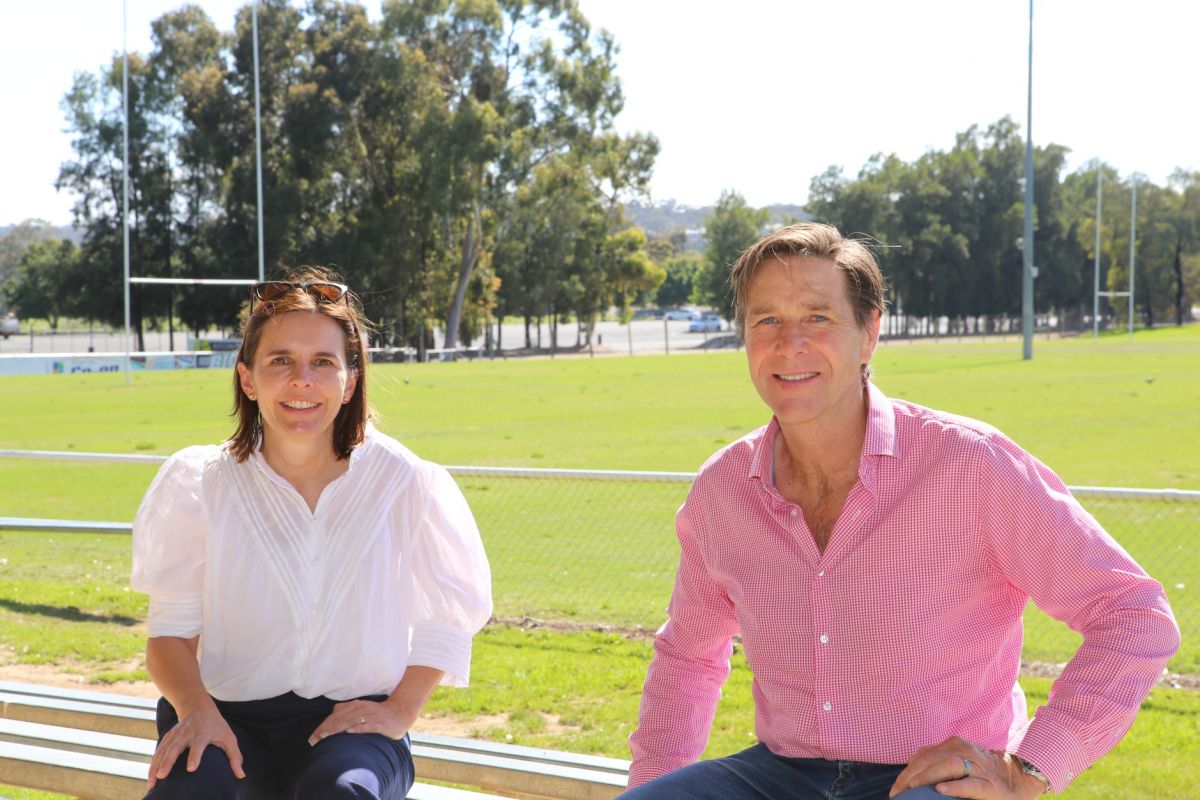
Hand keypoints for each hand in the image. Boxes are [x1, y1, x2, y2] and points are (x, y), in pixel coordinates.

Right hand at [147, 702, 243, 787]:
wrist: (197, 706)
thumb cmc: (216, 725)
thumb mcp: (228, 737)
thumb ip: (235, 757)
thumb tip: (241, 776)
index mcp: (203, 734)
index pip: (198, 746)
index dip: (195, 756)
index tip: (191, 768)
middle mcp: (186, 734)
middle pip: (175, 748)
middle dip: (168, 762)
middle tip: (162, 776)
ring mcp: (175, 735)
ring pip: (163, 750)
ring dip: (156, 766)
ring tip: (152, 782)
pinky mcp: (167, 737)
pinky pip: (158, 751)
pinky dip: (153, 763)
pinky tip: (150, 777)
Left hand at [307, 697, 418, 745]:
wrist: (401, 713)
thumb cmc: (378, 713)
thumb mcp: (362, 709)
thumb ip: (348, 710)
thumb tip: (333, 712)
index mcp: (356, 705)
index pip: (336, 716)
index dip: (323, 726)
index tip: (313, 737)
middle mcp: (362, 708)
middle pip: (341, 719)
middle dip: (327, 729)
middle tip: (315, 739)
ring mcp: (372, 716)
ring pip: (352, 721)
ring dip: (338, 728)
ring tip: (326, 736)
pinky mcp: (381, 724)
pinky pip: (368, 726)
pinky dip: (359, 728)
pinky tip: (349, 732)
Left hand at [888, 736, 1046, 798]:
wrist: (1020, 775)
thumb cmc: (983, 770)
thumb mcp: (959, 760)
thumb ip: (938, 761)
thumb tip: (911, 773)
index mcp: (953, 745)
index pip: (924, 755)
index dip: (907, 771)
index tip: (895, 788)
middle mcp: (964, 751)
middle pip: (931, 760)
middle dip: (911, 776)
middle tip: (898, 792)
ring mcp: (978, 767)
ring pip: (948, 767)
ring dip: (927, 777)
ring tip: (913, 789)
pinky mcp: (991, 785)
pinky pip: (971, 784)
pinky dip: (955, 786)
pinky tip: (942, 790)